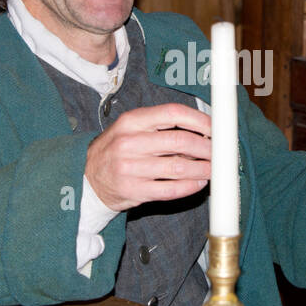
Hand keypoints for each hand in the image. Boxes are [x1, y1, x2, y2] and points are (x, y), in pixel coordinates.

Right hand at [85, 103, 211, 211]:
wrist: (86, 178)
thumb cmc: (115, 150)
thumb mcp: (130, 129)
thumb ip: (160, 127)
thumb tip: (201, 131)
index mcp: (131, 121)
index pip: (172, 113)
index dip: (199, 120)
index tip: (214, 128)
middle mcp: (129, 143)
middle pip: (179, 141)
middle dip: (206, 147)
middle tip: (218, 152)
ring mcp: (130, 169)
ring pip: (178, 168)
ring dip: (202, 169)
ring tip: (212, 169)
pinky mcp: (134, 191)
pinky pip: (170, 190)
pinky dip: (190, 187)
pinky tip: (199, 183)